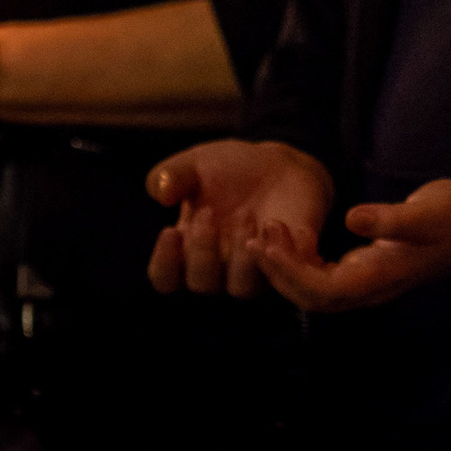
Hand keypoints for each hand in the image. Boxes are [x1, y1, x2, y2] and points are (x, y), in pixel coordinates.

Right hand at [147, 140, 333, 298]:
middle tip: (208, 213)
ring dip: (241, 256)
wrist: (278, 164)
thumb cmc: (228, 169)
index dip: (164, 263)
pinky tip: (275, 224)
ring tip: (245, 215)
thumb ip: (171, 175)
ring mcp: (255, 269)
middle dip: (202, 252)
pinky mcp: (290, 262)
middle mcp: (219, 268)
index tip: (171, 231)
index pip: (166, 278)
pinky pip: (287, 274)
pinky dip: (281, 254)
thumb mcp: (195, 163)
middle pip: (202, 284)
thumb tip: (160, 191)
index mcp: (187, 251)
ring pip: (242, 287)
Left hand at [250, 178, 450, 312]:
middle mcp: (366, 289)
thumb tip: (353, 217)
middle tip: (254, 237)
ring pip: (311, 290)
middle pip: (309, 298)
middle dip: (278, 272)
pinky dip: (298, 261)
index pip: (322, 290)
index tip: (268, 244)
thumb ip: (389, 218)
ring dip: (284, 267)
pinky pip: (319, 277)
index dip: (291, 272)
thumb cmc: (447, 218)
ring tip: (266, 233)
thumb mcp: (423, 213)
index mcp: (378, 279)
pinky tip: (289, 238)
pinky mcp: (360, 272)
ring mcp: (362, 284)